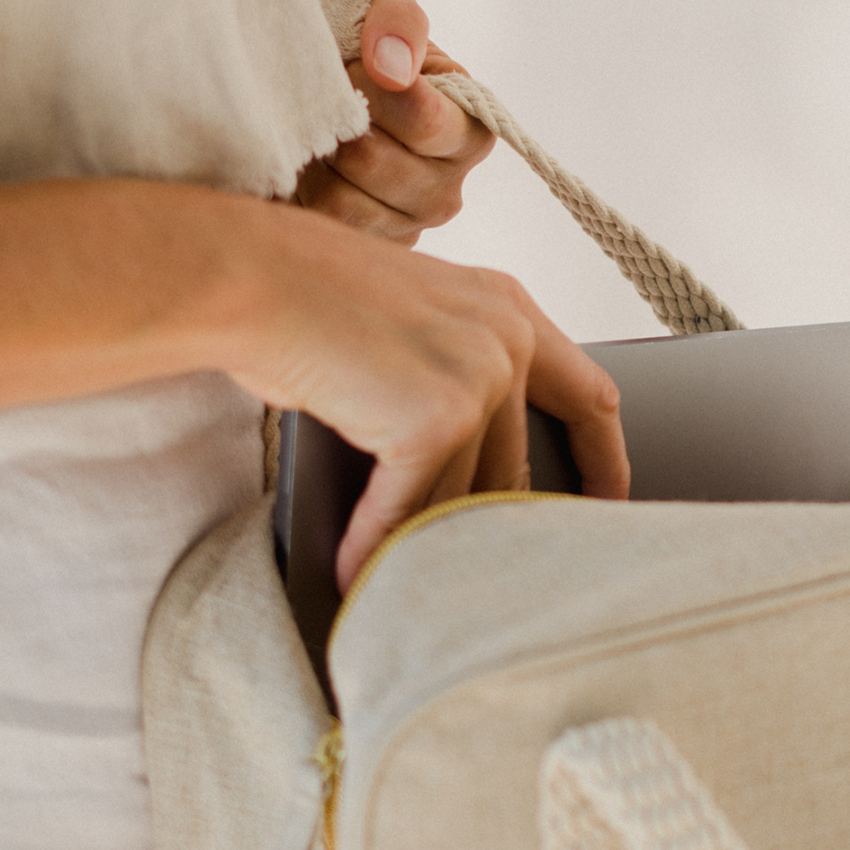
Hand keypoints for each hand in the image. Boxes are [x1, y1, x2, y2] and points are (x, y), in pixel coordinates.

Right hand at [230, 204, 628, 587]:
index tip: (607, 502)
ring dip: (421, 541)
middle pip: (514, 470)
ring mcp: (476, 380)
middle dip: (485, 527)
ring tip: (395, 573)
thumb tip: (479, 470)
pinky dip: (376, 544)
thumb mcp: (414, 324)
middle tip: (471, 570)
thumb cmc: (305, 299)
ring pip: (462, 497)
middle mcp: (506, 341)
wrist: (243, 276)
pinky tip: (356, 571)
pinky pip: (411, 508)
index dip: (603, 460)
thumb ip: (461, 376)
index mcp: (509, 310)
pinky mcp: (434, 421)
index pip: (589, 397)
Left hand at [294, 0, 495, 244]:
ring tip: (320, 129)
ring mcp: (410, 227)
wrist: (328, 87)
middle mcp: (448, 192)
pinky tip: (312, 162)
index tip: (353, 63)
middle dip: (336, 120)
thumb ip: (398, 19)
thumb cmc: (366, 47)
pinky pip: (323, 224)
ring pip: (342, 198)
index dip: (370, 85)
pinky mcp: (371, 248)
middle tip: (329, 95)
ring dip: (316, 155)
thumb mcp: (386, 8)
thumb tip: (390, 69)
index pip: (423, 120)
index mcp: (471, 132)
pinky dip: (304, 188)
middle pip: (372, 160)